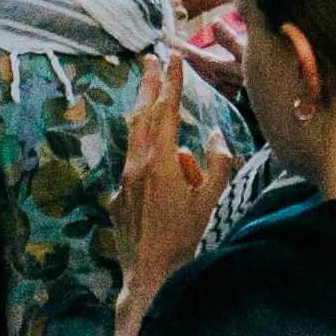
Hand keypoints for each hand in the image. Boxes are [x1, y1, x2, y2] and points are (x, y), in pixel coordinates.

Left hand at [106, 47, 235, 335]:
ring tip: (152, 103)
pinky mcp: (119, 202)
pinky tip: (163, 175)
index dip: (172, 82)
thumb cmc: (189, 239)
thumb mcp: (214, 199)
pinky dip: (148, 163)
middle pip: (141, 116)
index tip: (173, 56)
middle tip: (148, 60)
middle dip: (146, 86)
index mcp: (161, 162)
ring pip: (135, 142)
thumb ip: (217, 162)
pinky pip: (135, 172)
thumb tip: (213, 136)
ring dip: (144, 120)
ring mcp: (124, 184)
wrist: (152, 278)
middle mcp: (137, 167)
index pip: (166, 111)